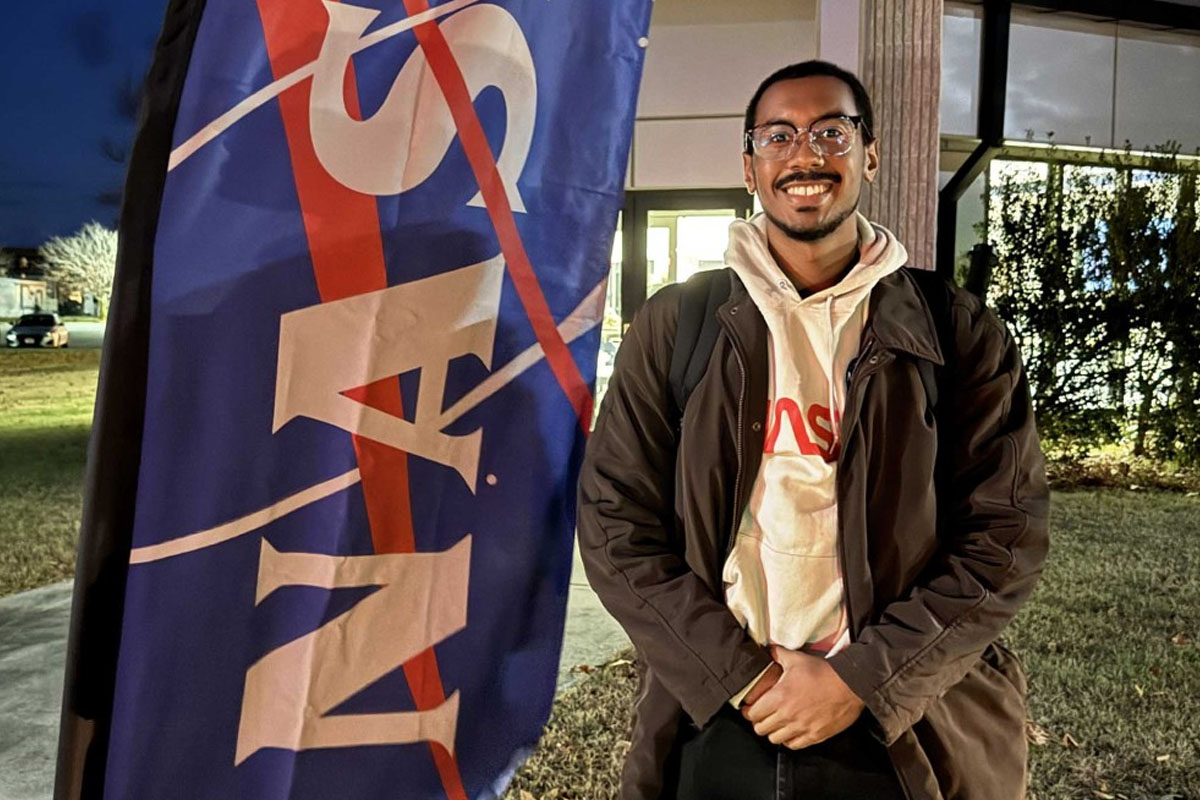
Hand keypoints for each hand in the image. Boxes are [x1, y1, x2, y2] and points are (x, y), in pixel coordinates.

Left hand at [741, 645, 864, 749]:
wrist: (850, 684)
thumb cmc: (823, 671)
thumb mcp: (797, 659)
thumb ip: (779, 654)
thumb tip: (769, 650)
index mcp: (779, 697)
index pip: (753, 714)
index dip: (749, 711)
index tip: (751, 708)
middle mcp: (788, 715)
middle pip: (761, 729)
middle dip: (760, 722)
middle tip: (764, 716)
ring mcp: (802, 727)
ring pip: (775, 739)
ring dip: (774, 732)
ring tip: (778, 724)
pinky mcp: (815, 735)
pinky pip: (794, 745)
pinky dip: (790, 740)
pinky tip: (792, 730)